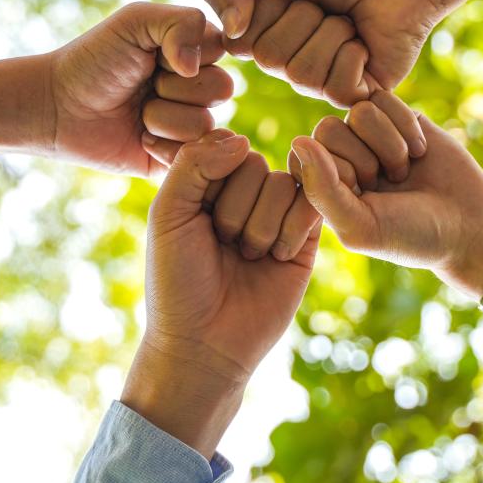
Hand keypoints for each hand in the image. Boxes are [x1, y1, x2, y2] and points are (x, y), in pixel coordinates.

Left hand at [0, 3, 232, 175]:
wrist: (58, 105)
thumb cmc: (94, 59)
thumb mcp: (136, 22)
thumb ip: (181, 22)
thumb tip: (198, 66)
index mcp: (194, 51)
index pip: (221, 51)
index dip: (186, 55)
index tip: (153, 55)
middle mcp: (198, 88)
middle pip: (221, 89)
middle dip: (174, 88)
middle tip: (141, 86)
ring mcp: (190, 124)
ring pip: (204, 125)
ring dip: (162, 118)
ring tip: (136, 113)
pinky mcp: (177, 158)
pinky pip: (193, 157)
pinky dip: (160, 146)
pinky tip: (138, 137)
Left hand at [121, 131, 321, 458]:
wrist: (205, 343)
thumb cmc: (177, 282)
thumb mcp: (169, 214)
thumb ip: (194, 164)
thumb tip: (242, 139)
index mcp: (206, 183)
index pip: (222, 147)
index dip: (210, 181)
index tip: (194, 222)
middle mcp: (243, 194)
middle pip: (254, 164)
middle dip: (234, 211)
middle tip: (222, 248)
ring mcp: (277, 215)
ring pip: (283, 185)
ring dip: (259, 228)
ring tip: (246, 258)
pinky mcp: (308, 239)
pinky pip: (313, 206)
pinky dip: (291, 232)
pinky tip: (276, 259)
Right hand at [200, 0, 482, 104]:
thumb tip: (227, 33)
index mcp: (258, 32)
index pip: (238, 39)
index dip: (266, 7)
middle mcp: (282, 63)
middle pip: (269, 58)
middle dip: (303, 17)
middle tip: (325, 2)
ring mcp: (317, 83)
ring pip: (302, 73)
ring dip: (332, 33)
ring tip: (347, 19)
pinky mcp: (352, 96)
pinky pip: (336, 88)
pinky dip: (354, 55)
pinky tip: (365, 41)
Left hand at [290, 92, 482, 299]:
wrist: (468, 225)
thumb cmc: (410, 234)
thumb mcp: (361, 225)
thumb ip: (322, 190)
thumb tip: (298, 141)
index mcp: (321, 185)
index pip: (305, 155)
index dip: (341, 175)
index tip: (366, 200)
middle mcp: (340, 155)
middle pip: (328, 127)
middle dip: (366, 159)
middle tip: (389, 185)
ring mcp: (368, 133)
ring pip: (360, 110)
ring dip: (390, 145)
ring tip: (404, 171)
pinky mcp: (398, 115)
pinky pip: (385, 98)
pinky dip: (406, 127)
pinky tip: (420, 152)